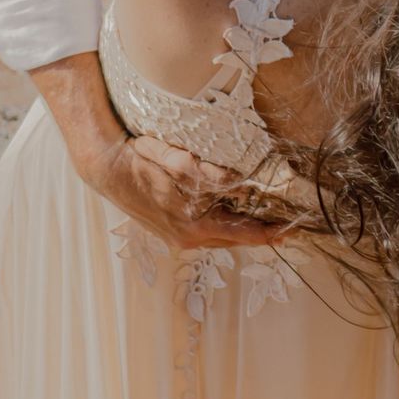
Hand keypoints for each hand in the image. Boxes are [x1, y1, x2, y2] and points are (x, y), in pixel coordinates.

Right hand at [90, 132, 285, 250]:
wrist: (107, 170)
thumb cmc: (140, 160)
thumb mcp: (171, 158)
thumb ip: (201, 172)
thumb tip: (234, 181)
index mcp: (191, 224)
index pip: (240, 233)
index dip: (268, 233)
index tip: (290, 231)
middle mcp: (188, 237)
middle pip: (235, 240)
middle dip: (261, 233)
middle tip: (287, 227)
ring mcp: (181, 239)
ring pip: (223, 239)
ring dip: (245, 232)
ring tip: (269, 223)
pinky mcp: (176, 235)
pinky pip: (211, 235)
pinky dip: (227, 228)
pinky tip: (238, 216)